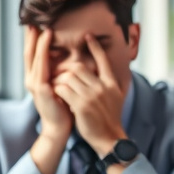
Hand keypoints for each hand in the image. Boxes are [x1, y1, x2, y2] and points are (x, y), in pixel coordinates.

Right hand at [24, 27, 72, 141]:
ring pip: (35, 58)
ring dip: (39, 42)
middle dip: (31, 38)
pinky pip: (42, 66)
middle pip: (29, 54)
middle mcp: (31, 80)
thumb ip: (58, 74)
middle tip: (32, 21)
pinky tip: (47, 43)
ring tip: (42, 28)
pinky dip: (44, 52)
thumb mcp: (59, 87)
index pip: (33, 56)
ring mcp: (34, 84)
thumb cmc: (63, 107)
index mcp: (36, 79)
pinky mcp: (41, 89)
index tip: (35, 25)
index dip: (33, 41)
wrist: (59, 127)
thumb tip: (65, 60)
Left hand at [52, 34, 125, 155]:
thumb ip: (110, 83)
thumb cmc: (110, 118)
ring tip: (58, 88)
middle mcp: (103, 87)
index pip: (103, 60)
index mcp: (111, 83)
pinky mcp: (81, 105)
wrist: (109, 138)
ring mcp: (92, 96)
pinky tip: (58, 96)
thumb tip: (107, 71)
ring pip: (68, 77)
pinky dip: (57, 90)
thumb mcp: (116, 97)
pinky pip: (63, 89)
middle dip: (66, 70)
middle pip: (79, 67)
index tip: (88, 35)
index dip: (95, 47)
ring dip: (59, 81)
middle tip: (60, 75)